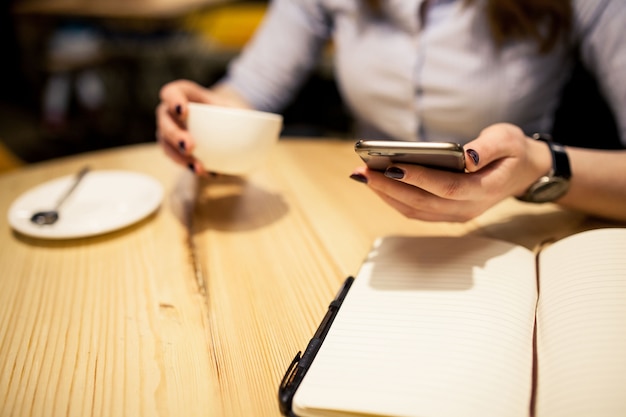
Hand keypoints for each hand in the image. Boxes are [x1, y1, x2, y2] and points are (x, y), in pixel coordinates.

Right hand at [155, 79, 249, 174]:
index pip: (171, 92)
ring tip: (199, 168)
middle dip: (175, 135)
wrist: (225, 123)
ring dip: (180, 158)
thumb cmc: (227, 111)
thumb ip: (244, 114)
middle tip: (190, 146)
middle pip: (164, 122)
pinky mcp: (174, 150)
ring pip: (166, 145)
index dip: (173, 100)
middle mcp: (170, 113)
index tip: (184, 111)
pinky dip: (191, 167)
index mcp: (184, 95)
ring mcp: (170, 132)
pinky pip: (177, 160)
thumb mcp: (235, 108)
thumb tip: (262, 129)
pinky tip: (208, 173)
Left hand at [350, 123, 551, 221]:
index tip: (391, 165)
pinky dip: (393, 198)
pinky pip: (415, 210)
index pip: (447, 187)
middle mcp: (467, 208)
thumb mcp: (508, 139)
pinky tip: (376, 182)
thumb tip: (467, 158)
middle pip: (422, 202)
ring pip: (414, 210)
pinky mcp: (445, 213)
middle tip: (362, 171)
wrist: (523, 172)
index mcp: (484, 190)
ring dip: (385, 194)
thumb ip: (488, 148)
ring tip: (362, 175)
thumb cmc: (513, 151)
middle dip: (388, 186)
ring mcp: (455, 215)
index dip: (418, 178)